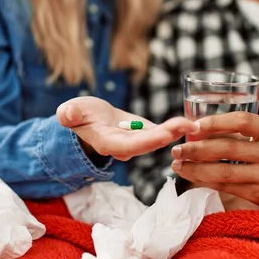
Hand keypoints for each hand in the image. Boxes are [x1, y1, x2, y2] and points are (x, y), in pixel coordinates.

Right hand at [57, 97, 197, 160]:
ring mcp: (136, 141)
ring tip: (193, 123)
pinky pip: (162, 131)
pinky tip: (191, 122)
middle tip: (187, 126)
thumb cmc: (78, 114)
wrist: (88, 118)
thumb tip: (66, 114)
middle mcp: (124, 146)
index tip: (164, 134)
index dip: (146, 141)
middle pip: (148, 144)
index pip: (128, 146)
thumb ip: (69, 114)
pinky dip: (176, 127)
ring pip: (158, 138)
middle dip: (168, 135)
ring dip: (176, 131)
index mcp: (107, 143)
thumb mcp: (70, 111)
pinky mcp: (145, 133)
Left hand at [170, 112, 258, 210]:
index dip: (216, 122)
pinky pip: (226, 188)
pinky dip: (205, 182)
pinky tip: (192, 177)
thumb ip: (245, 130)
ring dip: (195, 169)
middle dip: (196, 149)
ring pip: (223, 173)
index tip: (195, 125)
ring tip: (178, 164)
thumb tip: (201, 128)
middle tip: (177, 148)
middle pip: (227, 149)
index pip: (242, 121)